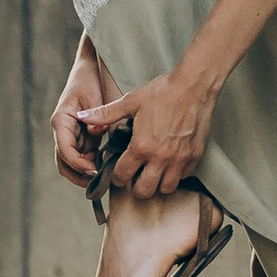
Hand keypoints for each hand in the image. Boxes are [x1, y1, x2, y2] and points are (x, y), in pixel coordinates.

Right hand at [49, 44, 109, 191]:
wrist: (93, 65)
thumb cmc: (92, 78)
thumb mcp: (96, 97)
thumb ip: (98, 119)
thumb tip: (98, 135)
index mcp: (61, 121)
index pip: (65, 150)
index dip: (78, 164)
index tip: (94, 170)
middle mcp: (63, 130)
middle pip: (64, 163)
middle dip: (79, 174)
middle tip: (99, 180)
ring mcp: (72, 133)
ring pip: (73, 162)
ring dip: (86, 170)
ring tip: (104, 174)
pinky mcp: (83, 134)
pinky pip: (85, 154)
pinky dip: (93, 162)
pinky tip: (108, 164)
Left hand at [81, 62, 216, 200]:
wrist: (195, 84)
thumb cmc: (163, 91)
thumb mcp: (131, 101)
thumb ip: (105, 114)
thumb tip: (82, 117)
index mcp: (141, 146)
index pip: (122, 177)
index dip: (117, 176)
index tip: (119, 170)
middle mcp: (160, 158)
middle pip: (144, 191)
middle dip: (135, 186)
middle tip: (135, 175)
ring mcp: (180, 159)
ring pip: (166, 189)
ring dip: (157, 183)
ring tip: (153, 171)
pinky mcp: (195, 156)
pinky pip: (184, 177)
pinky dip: (176, 174)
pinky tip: (171, 162)